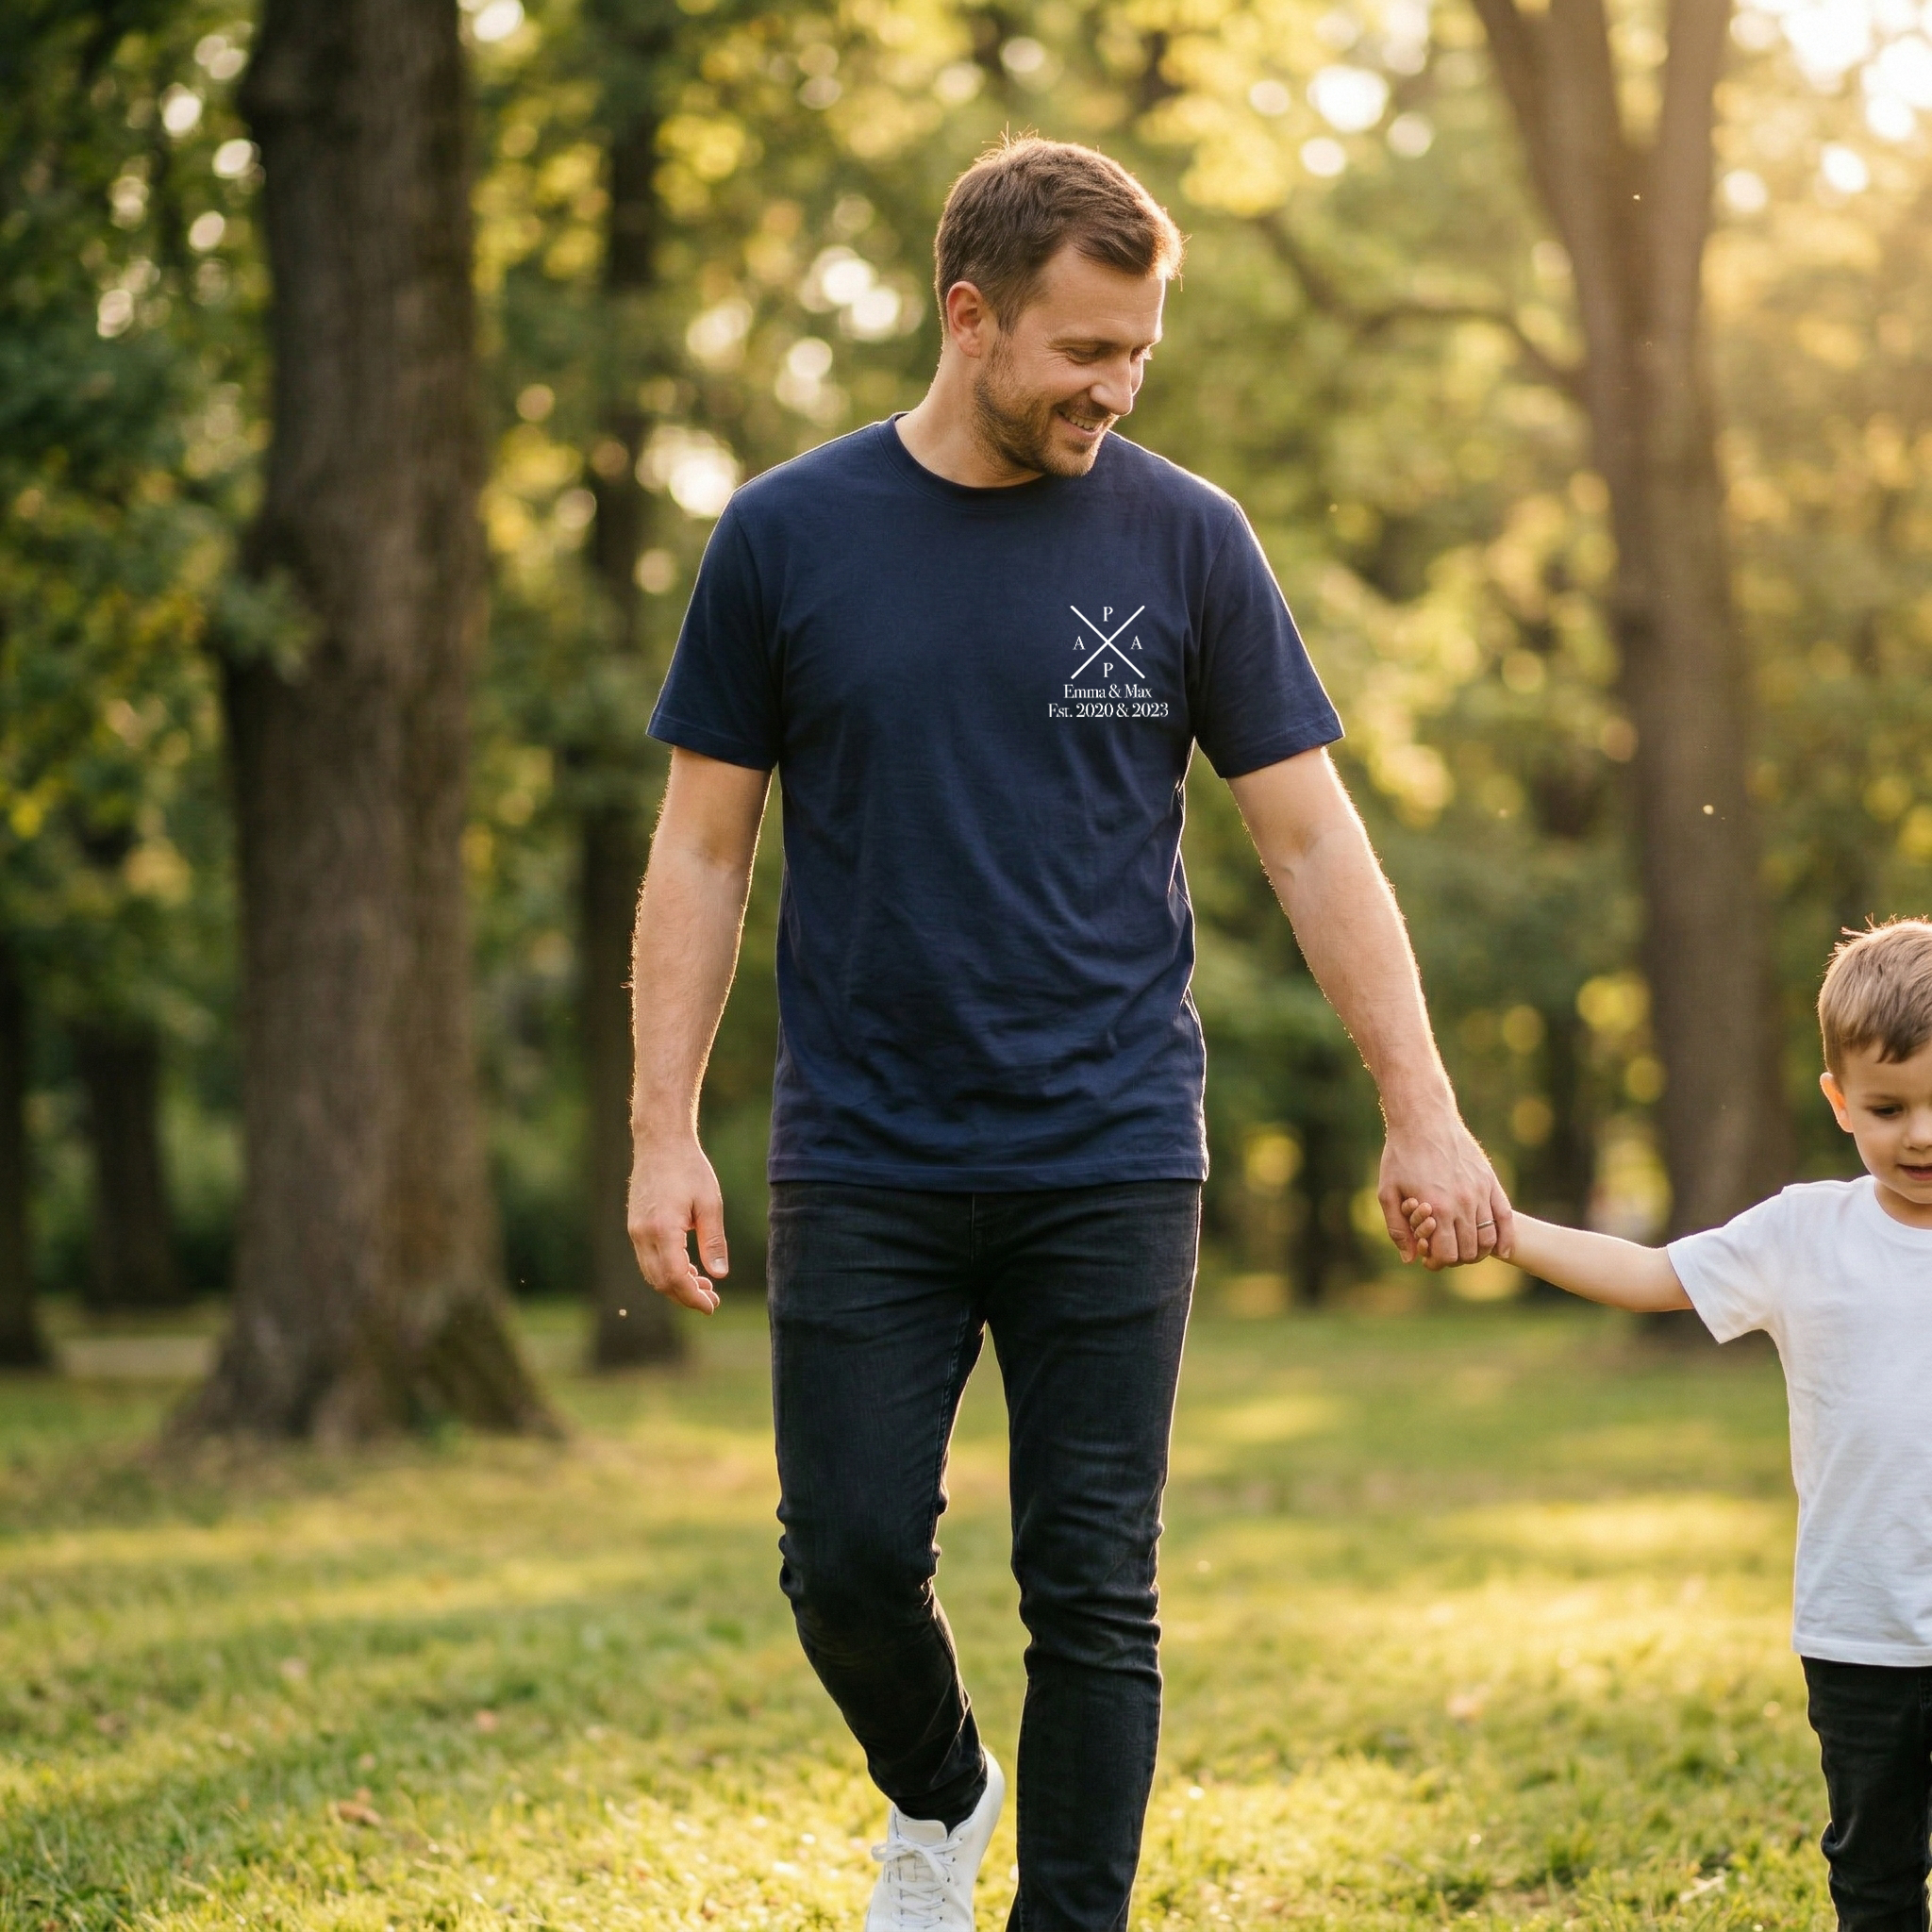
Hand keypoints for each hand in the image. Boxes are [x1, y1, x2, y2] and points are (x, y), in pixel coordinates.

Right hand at [626, 1132, 728, 1312]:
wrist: (660, 1142)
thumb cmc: (689, 1168)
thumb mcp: (710, 1204)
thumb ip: (713, 1241)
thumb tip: (719, 1275)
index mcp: (663, 1229)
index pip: (675, 1277)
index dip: (692, 1297)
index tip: (711, 1307)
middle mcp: (643, 1234)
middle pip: (660, 1282)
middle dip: (685, 1296)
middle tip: (712, 1300)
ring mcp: (635, 1231)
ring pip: (652, 1273)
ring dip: (675, 1285)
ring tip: (703, 1286)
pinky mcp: (634, 1226)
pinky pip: (648, 1259)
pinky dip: (666, 1270)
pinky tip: (688, 1268)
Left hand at [1378, 1107, 1511, 1266]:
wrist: (1423, 1119)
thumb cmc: (1401, 1155)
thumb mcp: (1388, 1191)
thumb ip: (1397, 1228)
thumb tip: (1409, 1259)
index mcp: (1437, 1208)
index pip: (1448, 1254)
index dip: (1439, 1261)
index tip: (1431, 1257)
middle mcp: (1462, 1203)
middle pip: (1470, 1250)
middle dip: (1458, 1258)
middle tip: (1448, 1252)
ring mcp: (1480, 1192)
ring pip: (1489, 1238)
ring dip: (1479, 1250)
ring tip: (1467, 1249)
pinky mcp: (1490, 1181)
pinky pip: (1506, 1217)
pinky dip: (1505, 1238)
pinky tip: (1501, 1250)